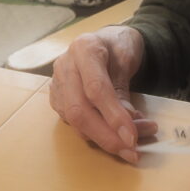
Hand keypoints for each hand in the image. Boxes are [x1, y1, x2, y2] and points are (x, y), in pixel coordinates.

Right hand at [49, 25, 157, 163]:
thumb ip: (123, 90)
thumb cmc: (119, 45)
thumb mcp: (128, 58)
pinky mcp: (57, 98)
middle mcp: (65, 66)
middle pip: (79, 110)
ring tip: (131, 143)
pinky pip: (74, 123)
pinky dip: (96, 133)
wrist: (107, 39)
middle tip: (131, 151)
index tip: (132, 138)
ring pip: (75, 121)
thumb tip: (127, 124)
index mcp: (84, 48)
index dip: (113, 116)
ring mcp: (57, 83)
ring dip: (104, 138)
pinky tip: (116, 134)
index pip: (95, 89)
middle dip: (106, 136)